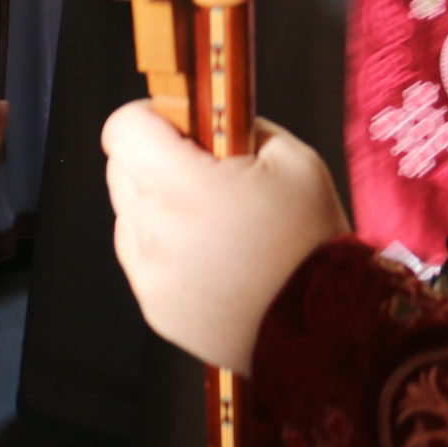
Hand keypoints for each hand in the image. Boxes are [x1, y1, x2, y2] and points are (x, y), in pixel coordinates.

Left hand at [105, 102, 348, 374]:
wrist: (326, 330)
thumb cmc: (313, 239)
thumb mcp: (294, 159)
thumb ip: (238, 124)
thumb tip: (203, 116)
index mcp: (184, 188)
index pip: (123, 128)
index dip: (152, 116)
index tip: (182, 125)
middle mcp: (155, 233)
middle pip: (121, 168)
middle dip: (155, 159)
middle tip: (208, 173)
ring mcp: (151, 278)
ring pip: (127, 214)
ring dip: (156, 205)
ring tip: (213, 221)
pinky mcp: (156, 310)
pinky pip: (141, 259)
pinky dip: (164, 248)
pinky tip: (211, 256)